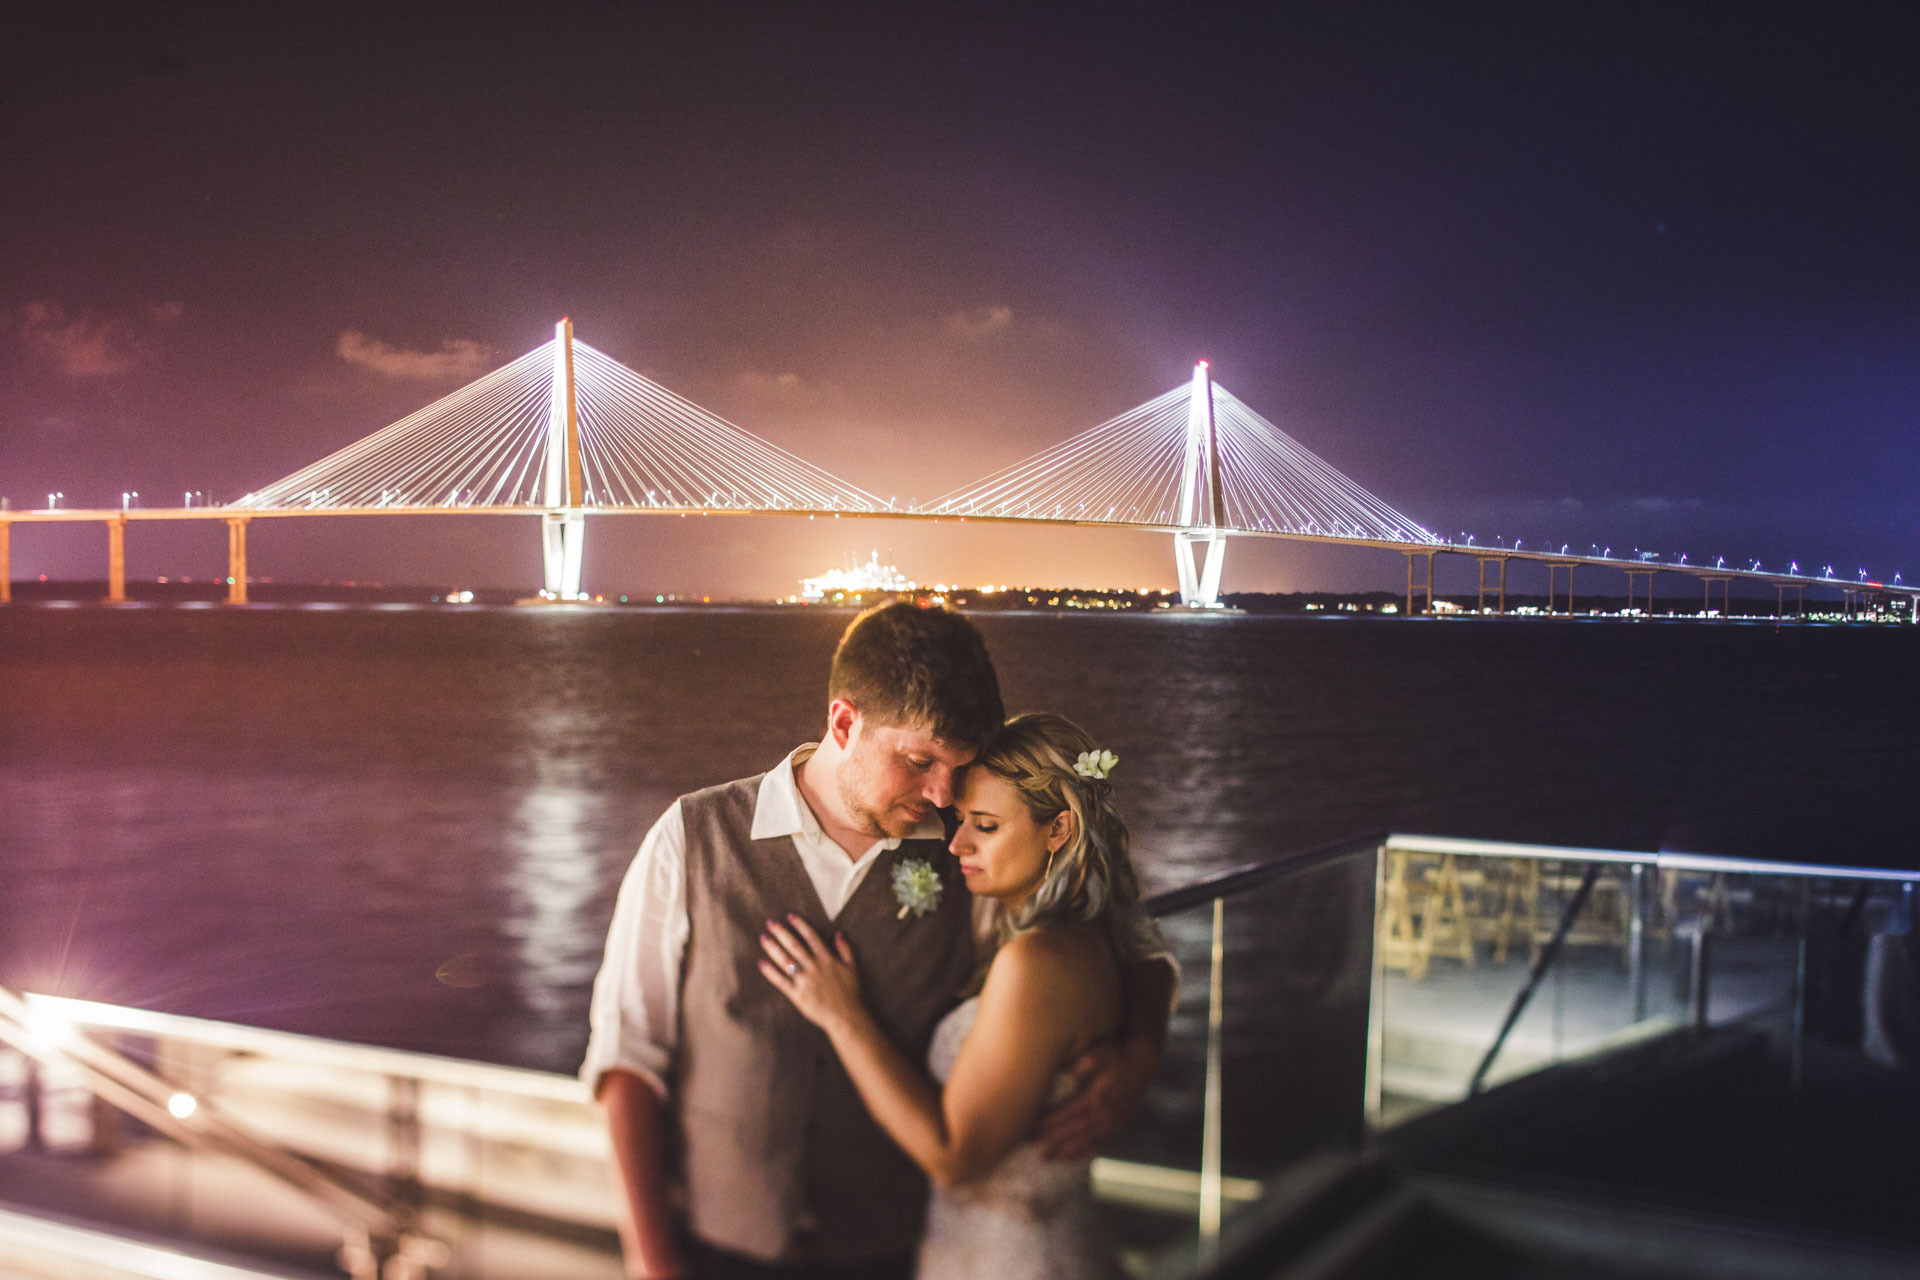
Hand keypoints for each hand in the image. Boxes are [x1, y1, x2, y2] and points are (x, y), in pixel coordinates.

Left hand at [759, 914, 864, 1032]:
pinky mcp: (797, 995)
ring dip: (773, 948)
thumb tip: (838, 933)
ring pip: (785, 960)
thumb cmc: (851, 994)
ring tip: (763, 938)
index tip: (789, 916)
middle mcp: (814, 967)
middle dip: (781, 933)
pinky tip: (762, 963)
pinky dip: (770, 972)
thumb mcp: (852, 968)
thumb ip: (845, 949)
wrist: (846, 1017)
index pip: (811, 937)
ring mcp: (804, 981)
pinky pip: (781, 981)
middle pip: (794, 946)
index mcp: (827, 959)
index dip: (800, 925)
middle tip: (770, 923)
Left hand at [1035, 1038, 1152, 1160]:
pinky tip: (1065, 1158)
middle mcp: (1104, 1116)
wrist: (1142, 1065)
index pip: (1065, 1113)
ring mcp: (1111, 1125)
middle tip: (1025, 1141)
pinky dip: (1080, 1153)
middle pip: (1070, 1130)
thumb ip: (1088, 1060)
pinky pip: (1096, 1146)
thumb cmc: (1117, 1056)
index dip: (1046, 1121)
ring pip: (1082, 1142)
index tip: (1028, 1125)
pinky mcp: (1116, 1130)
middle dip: (1047, 1137)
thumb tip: (1072, 1067)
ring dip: (1061, 1150)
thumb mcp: (1102, 1052)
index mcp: (1096, 1098)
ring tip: (1042, 1157)